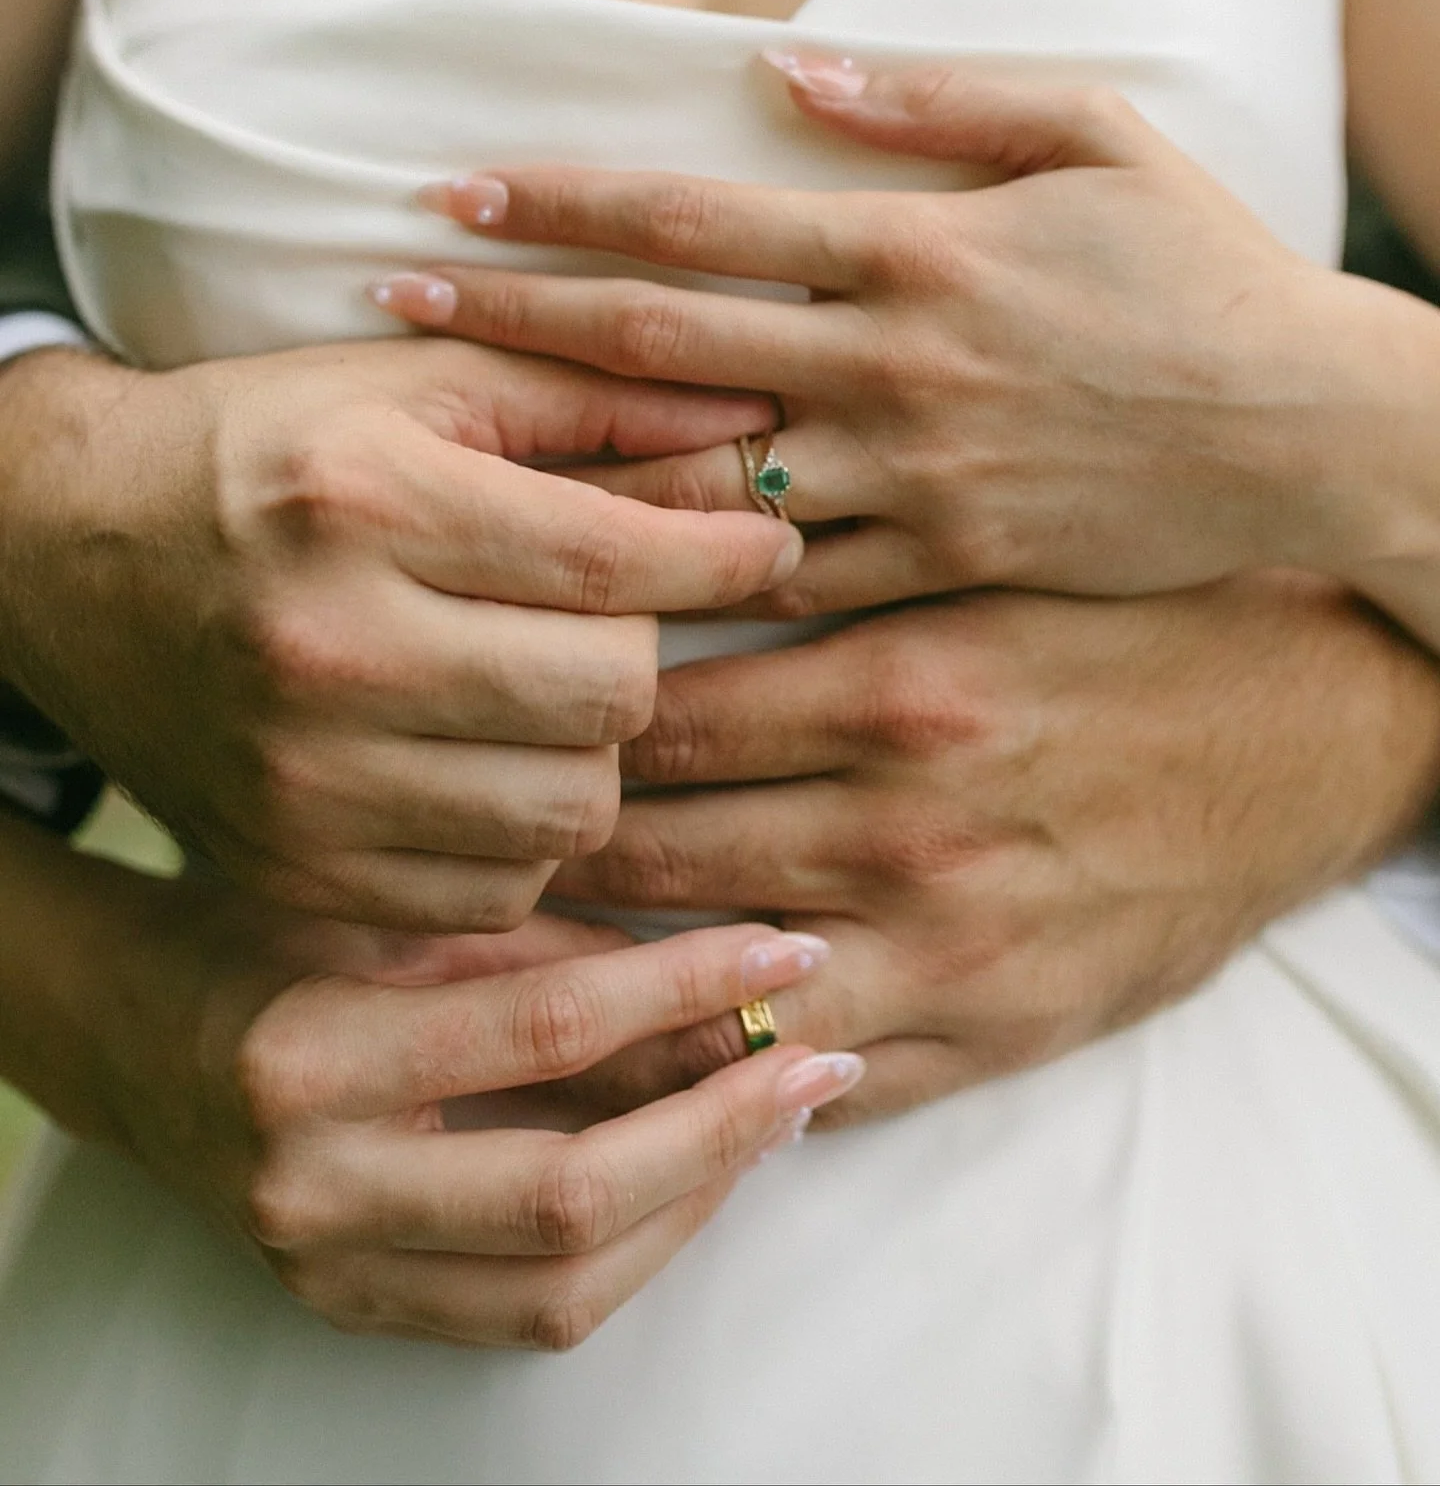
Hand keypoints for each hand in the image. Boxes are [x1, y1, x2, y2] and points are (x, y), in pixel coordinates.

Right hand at [0, 341, 798, 928]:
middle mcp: (329, 649)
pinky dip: (525, 836)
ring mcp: (304, 779)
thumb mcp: (413, 385)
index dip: (723, 555)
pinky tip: (489, 769)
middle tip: (618, 621)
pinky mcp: (293, 867)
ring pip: (570, 810)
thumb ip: (587, 398)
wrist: (61, 552)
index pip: (611, 556)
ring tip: (549, 695)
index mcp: (364, 501)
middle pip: (610, 697)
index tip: (769, 547)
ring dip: (595, 754)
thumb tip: (753, 433)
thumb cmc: (264, 452)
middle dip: (648, 656)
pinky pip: (495, 890)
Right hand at [7, 823, 857, 1348]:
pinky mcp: (352, 1310)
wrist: (130, 1037)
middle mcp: (313, 1189)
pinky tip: (691, 1179)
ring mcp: (328, 1272)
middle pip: (568, 1196)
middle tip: (819, 1061)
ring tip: (772, 1123)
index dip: (684, 989)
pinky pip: (523, 1317)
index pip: (543, 1032)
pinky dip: (630, 1253)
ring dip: (692, 1206)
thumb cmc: (265, 939)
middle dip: (720, 1130)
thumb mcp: (400, 917)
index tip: (788, 947)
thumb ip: (551, 958)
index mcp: (311, 1057)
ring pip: (561, 1289)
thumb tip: (726, 994)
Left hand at [381, 57, 1432, 617]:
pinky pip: (796, 581)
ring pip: (706, 471)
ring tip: (450, 454)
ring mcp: (912, 475)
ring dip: (568, 457)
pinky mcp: (943, 566)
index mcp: (915, 250)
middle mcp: (891, 363)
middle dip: (514, 315)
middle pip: (663, 337)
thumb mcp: (1096, 139)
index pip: (698, 219)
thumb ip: (936, 103)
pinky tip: (599, 583)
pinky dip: (696, 577)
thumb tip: (790, 67)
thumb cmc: (1200, 276)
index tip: (449, 195)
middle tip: (389, 301)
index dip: (561, 202)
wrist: (1304, 431)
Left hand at [545, 576, 1439, 1122]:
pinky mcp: (991, 1033)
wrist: (1323, 727)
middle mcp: (908, 826)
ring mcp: (949, 949)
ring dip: (583, 984)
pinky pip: (813, 1083)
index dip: (543, 725)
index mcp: (897, 685)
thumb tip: (640, 571)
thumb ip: (822, 577)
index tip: (471, 727)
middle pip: (653, 856)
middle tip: (436, 847)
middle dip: (527, 856)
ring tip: (482, 965)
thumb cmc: (1142, 622)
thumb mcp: (984, 568)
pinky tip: (635, 1056)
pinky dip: (710, 1074)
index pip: (652, 719)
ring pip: (703, 990)